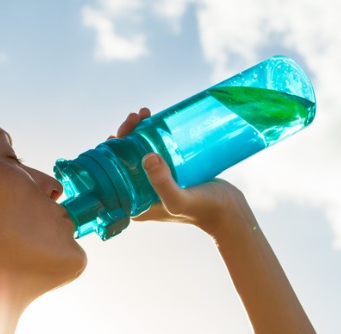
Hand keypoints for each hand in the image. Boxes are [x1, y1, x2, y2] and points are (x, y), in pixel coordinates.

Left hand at [109, 108, 255, 235]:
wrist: (230, 212)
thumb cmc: (203, 209)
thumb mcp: (180, 199)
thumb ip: (163, 184)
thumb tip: (147, 157)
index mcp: (134, 204)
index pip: (112, 175)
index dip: (110, 152)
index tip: (119, 132)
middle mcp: (140, 194)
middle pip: (124, 160)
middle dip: (125, 135)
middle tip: (136, 117)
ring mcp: (155, 184)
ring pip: (138, 153)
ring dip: (138, 132)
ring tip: (145, 114)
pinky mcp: (170, 174)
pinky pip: (155, 152)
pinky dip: (152, 136)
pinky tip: (155, 121)